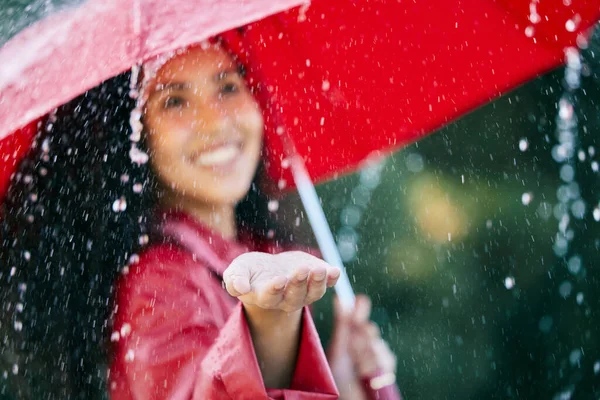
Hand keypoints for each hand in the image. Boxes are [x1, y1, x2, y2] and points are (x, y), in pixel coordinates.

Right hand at [223, 251, 340, 312]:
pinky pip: (328, 283)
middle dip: (298, 283)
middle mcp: (287, 299)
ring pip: (314, 292)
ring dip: (318, 282)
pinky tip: (335, 271)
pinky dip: (332, 278)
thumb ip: (235, 281)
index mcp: (265, 297)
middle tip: (300, 270)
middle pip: (295, 297)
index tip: (278, 279)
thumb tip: (240, 288)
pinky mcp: (316, 280)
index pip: (270, 296)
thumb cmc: (250, 272)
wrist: (268, 270)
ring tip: (320, 270)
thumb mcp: (237, 272)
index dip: (275, 289)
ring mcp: (304, 291)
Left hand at [328, 295, 396, 399]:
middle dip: (363, 335)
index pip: (357, 321)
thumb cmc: (339, 379)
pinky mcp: (386, 372)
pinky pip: (387, 360)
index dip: (359, 310)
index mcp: (350, 342)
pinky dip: (376, 367)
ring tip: (358, 367)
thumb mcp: (338, 351)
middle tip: (356, 340)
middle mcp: (364, 348)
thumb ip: (342, 326)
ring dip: (367, 356)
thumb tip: (340, 298)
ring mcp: (376, 360)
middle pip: (370, 331)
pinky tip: (366, 374)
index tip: (359, 299)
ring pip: (379, 346)